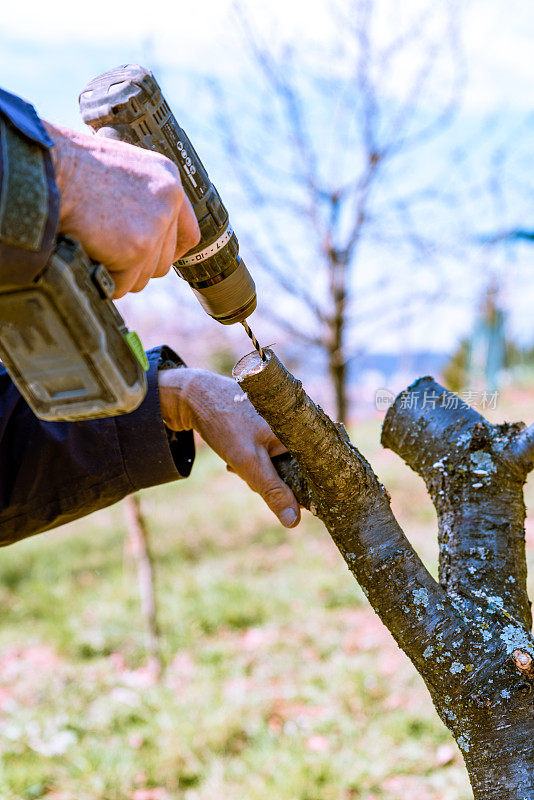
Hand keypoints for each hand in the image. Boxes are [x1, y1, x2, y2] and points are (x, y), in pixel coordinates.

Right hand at [44, 122, 199, 297]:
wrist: (45, 166)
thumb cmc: (69, 167)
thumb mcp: (118, 172)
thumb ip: (140, 200)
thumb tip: (145, 234)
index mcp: (167, 179)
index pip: (188, 232)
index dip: (167, 252)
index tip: (150, 258)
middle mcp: (168, 200)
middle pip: (163, 262)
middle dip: (135, 266)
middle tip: (107, 252)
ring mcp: (155, 225)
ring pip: (143, 276)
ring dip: (116, 272)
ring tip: (93, 245)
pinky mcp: (137, 248)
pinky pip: (122, 284)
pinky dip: (103, 279)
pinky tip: (87, 253)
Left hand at [158, 368, 300, 528]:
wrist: (193, 395)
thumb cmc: (224, 422)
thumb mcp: (248, 462)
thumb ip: (273, 491)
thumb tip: (294, 522)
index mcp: (301, 429)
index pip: (314, 471)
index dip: (298, 490)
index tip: (280, 500)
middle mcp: (297, 424)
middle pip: (294, 469)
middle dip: (269, 479)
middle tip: (245, 471)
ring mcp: (282, 425)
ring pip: (277, 464)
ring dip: (256, 470)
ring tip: (235, 461)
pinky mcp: (268, 426)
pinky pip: (267, 454)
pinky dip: (251, 460)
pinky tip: (233, 456)